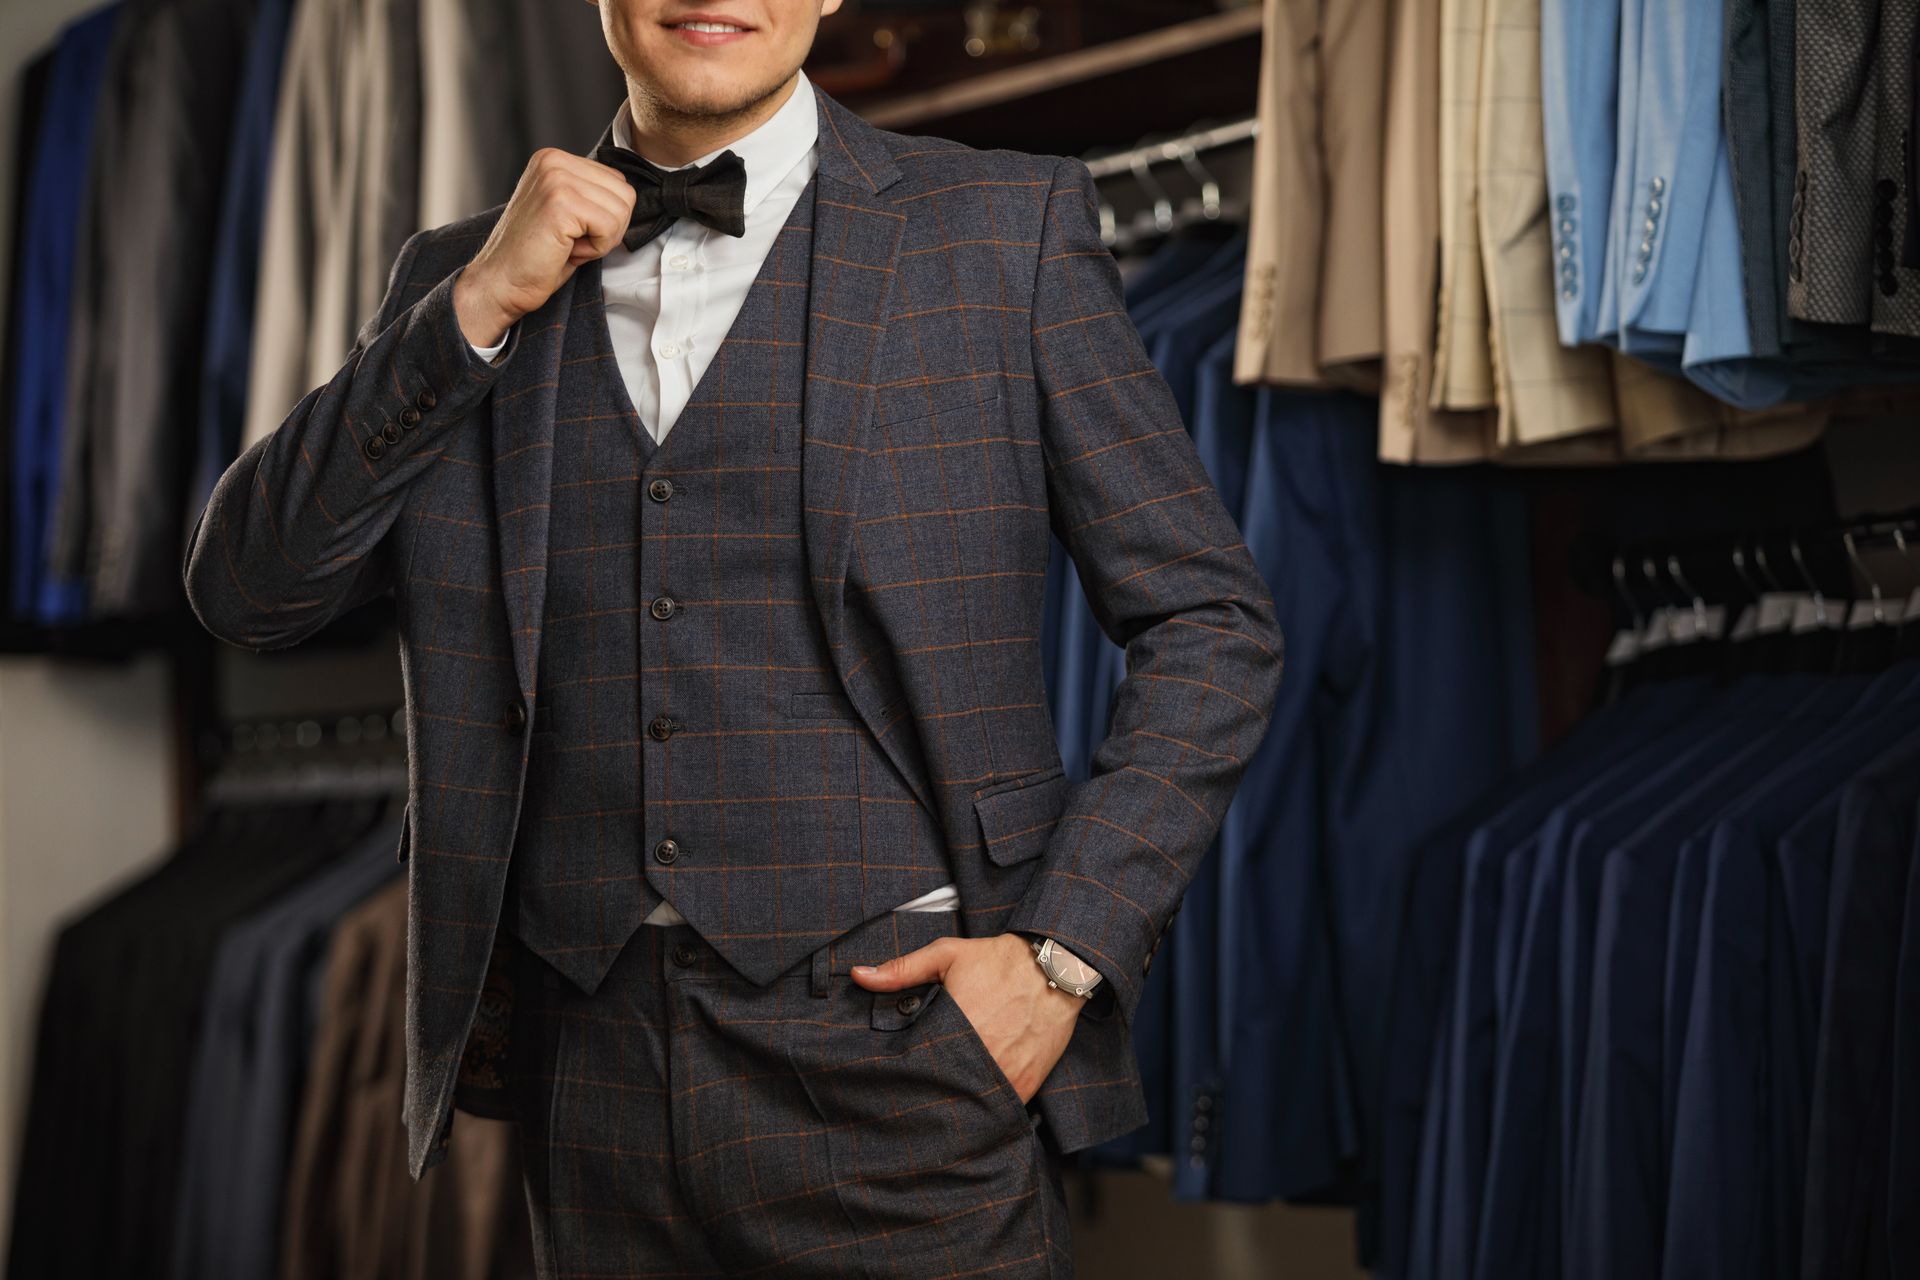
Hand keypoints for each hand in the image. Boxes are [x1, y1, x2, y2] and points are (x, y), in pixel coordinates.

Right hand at [452, 147, 637, 346]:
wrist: (501, 283)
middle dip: (608, 228)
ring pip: (622, 210)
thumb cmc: (536, 256)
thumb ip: (591, 194)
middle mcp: (553, 160)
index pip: (617, 182)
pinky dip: (596, 248)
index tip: (571, 231)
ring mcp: (556, 178)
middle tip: (570, 242)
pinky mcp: (561, 202)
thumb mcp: (567, 213)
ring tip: (566, 245)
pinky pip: (610, 226)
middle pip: (625, 194)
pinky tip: (566, 250)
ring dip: (601, 239)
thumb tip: (628, 194)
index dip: (605, 217)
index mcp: (554, 158)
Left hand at [851, 933, 1083, 1103]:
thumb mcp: (946, 955)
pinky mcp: (1025, 1084)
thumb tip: (858, 976)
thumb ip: (900, 969)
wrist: (1056, 968)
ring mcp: (1003, 1075)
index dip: (903, 1075)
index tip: (892, 1079)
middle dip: (926, 1094)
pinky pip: (998, 1109)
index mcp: (953, 1026)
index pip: (916, 1066)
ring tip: (937, 1106)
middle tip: (912, 1096)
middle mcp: (978, 1055)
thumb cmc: (998, 960)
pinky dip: (984, 1110)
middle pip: (940, 1090)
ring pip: (968, 1105)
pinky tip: (970, 1105)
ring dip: (954, 1104)